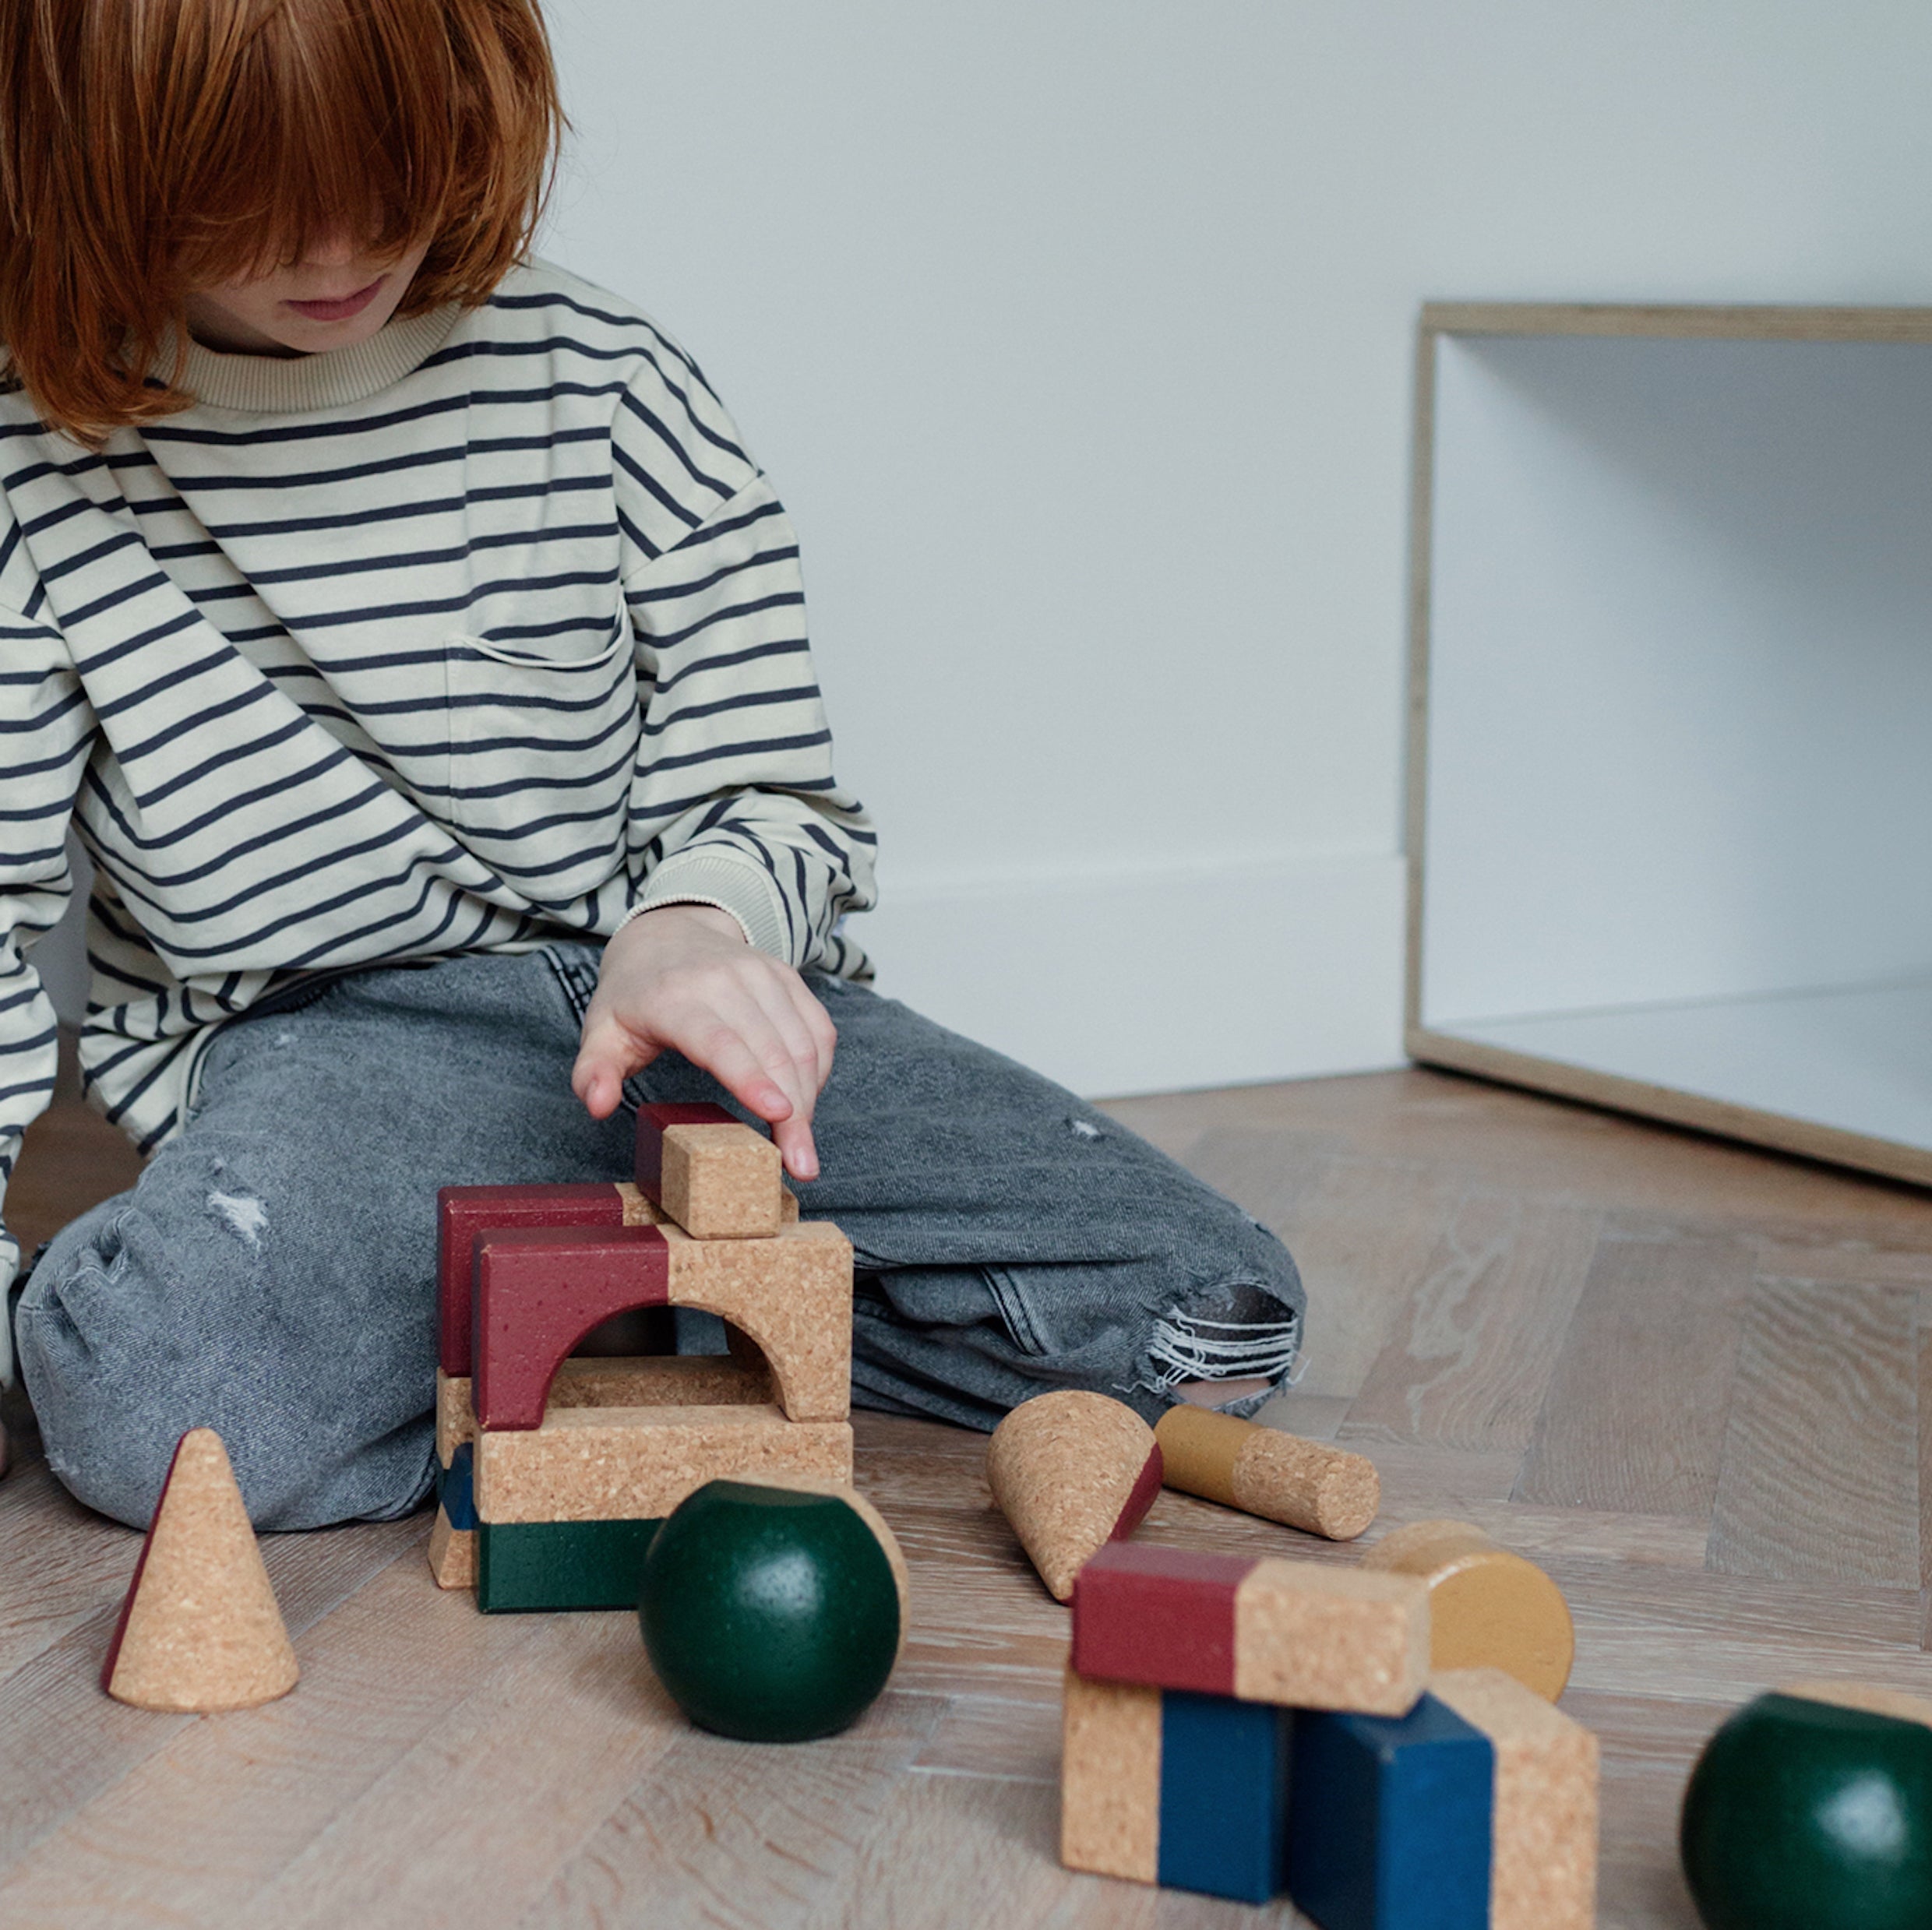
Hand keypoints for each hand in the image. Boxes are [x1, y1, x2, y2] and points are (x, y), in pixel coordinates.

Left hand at [571, 904, 835, 1181]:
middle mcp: (725, 980)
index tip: (777, 1115)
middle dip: (794, 1113)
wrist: (669, 933)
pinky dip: (818, 1072)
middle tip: (801, 1166)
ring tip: (802, 1146)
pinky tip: (806, 1102)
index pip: (719, 1041)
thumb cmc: (635, 995)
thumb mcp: (601, 1032)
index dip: (750, 1078)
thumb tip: (598, 1105)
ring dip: (810, 1099)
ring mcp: (762, 975)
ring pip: (803, 1044)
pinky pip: (818, 1030)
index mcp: (674, 997)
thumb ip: (593, 1073)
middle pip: (772, 1052)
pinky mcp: (788, 978)